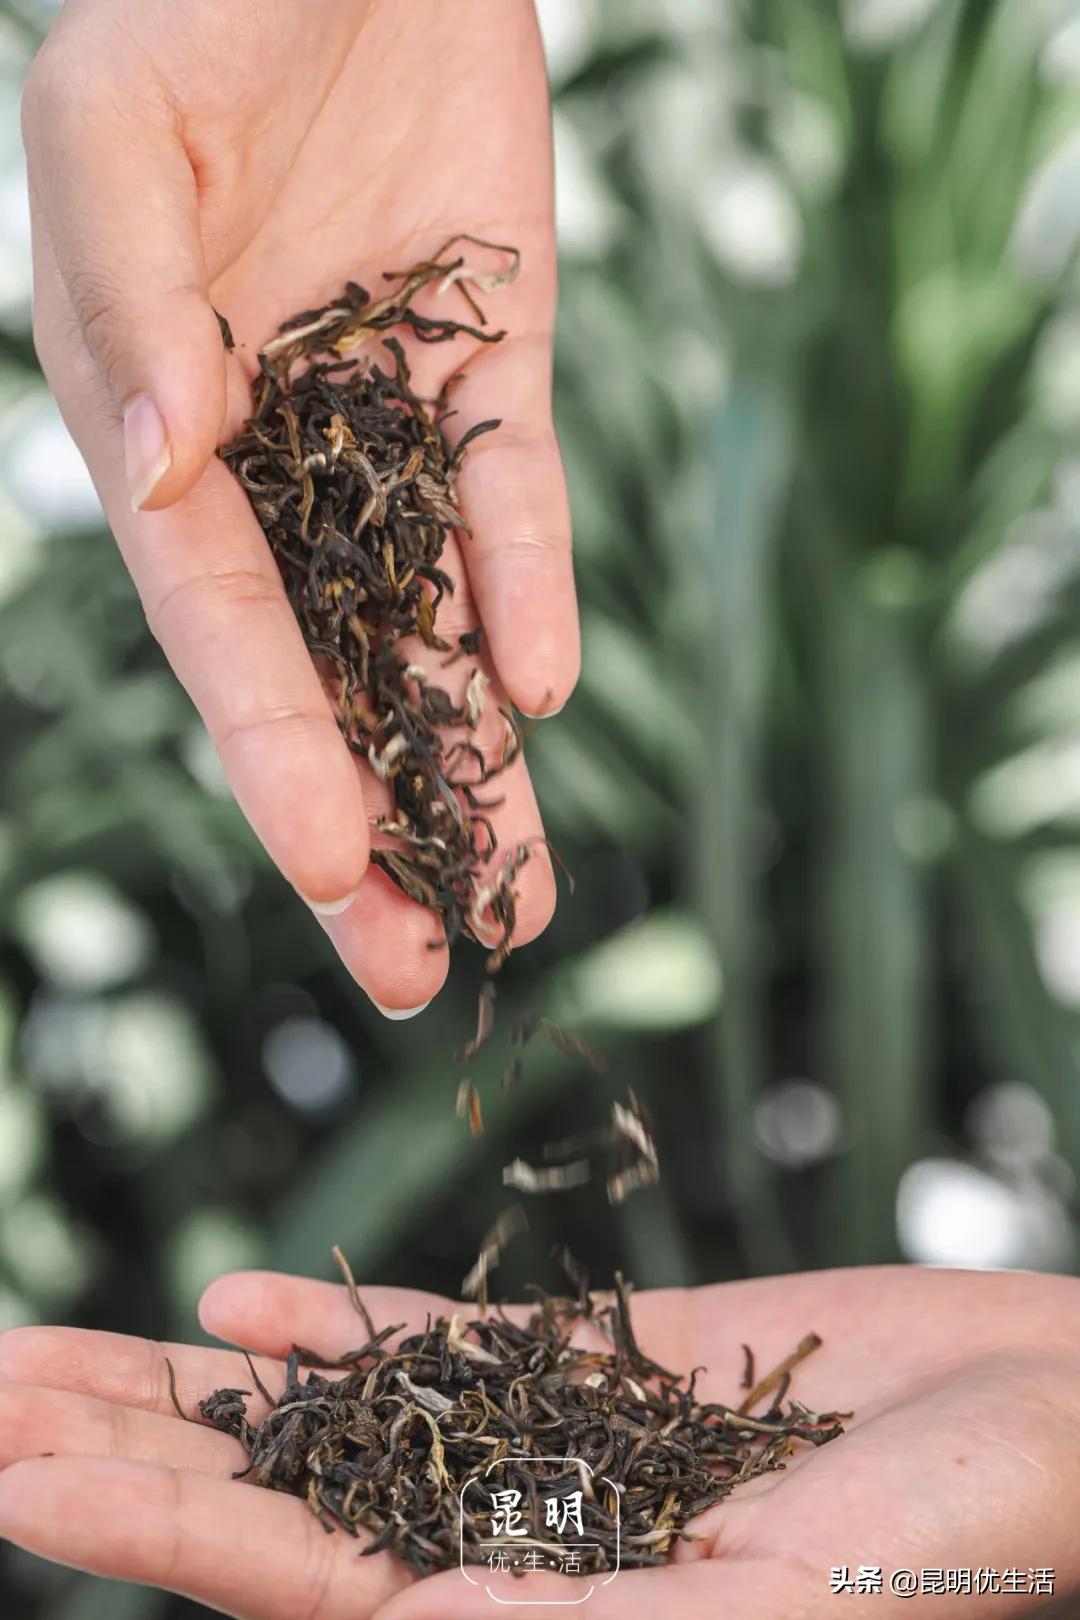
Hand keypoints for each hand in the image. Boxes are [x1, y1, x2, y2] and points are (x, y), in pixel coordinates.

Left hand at [0, 1265, 1077, 1616]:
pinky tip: (234, 1302)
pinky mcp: (615, 1372)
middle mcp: (523, 1558)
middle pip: (278, 1504)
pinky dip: (338, 1327)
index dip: (146, 1527)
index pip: (295, 1593)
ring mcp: (560, 1458)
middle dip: (122, 1451)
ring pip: (335, 1422)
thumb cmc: (969, 1550)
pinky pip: (448, 1349)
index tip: (7, 1470)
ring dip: (192, 1387)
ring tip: (53, 1346)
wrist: (1062, 1425)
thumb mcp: (780, 1611)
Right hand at [20, 0, 574, 1009]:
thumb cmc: (192, 8)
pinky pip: (514, 501)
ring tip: (515, 898)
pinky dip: (527, 585)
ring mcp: (391, 431)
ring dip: (471, 760)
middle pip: (332, 671)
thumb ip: (128, 303)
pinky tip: (541, 689)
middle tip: (413, 967)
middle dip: (374, 819)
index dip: (275, 750)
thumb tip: (160, 464)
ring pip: (435, 625)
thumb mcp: (115, 134)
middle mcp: (277, 462)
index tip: (330, 865)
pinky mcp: (492, 378)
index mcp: (166, 435)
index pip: (222, 626)